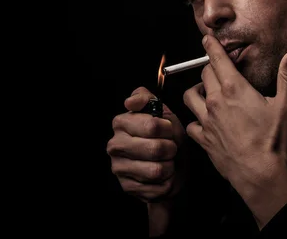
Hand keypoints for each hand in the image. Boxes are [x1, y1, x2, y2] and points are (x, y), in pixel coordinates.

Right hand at [107, 87, 186, 202]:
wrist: (171, 165)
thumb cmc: (166, 136)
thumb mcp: (162, 113)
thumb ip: (146, 99)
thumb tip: (130, 102)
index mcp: (121, 122)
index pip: (153, 126)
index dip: (168, 129)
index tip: (168, 130)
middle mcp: (115, 145)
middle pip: (155, 149)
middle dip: (171, 149)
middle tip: (170, 148)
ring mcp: (118, 168)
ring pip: (157, 170)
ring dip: (170, 166)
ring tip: (167, 161)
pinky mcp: (127, 187)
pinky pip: (158, 187)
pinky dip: (167, 182)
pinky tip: (163, 176)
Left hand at [183, 34, 286, 227]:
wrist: (261, 175)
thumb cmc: (273, 141)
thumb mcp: (286, 105)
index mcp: (234, 89)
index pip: (217, 59)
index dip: (211, 46)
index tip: (207, 39)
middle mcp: (216, 102)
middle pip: (204, 75)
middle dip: (210, 67)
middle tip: (219, 67)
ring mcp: (207, 122)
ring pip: (190, 96)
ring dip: (196, 90)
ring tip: (205, 90)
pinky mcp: (204, 140)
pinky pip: (191, 125)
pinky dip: (194, 120)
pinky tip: (203, 121)